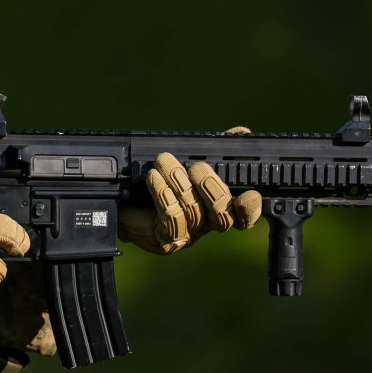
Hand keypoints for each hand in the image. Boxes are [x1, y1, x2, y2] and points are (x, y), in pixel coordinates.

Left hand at [118, 146, 261, 253]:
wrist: (122, 198)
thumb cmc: (158, 179)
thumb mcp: (187, 159)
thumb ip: (215, 148)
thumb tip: (241, 132)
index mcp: (217, 207)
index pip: (243, 216)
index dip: (250, 209)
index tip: (250, 194)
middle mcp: (206, 225)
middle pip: (222, 216)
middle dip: (211, 187)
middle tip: (196, 167)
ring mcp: (188, 236)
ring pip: (193, 212)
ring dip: (178, 181)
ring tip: (164, 161)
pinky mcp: (166, 240)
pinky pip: (171, 218)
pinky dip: (163, 194)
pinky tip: (154, 177)